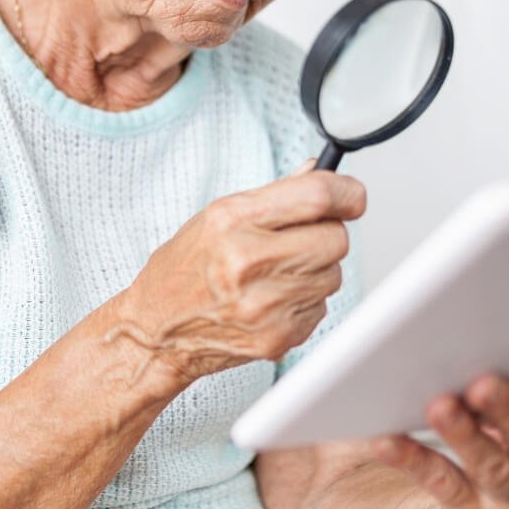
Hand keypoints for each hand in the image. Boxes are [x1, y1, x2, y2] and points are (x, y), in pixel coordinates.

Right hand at [108, 158, 364, 383]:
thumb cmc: (183, 270)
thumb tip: (318, 171)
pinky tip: (272, 299)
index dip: (346, 193)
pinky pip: (321, 307)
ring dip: (316, 269)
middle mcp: (248, 262)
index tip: (352, 196)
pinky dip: (305, 300)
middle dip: (327, 234)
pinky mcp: (278, 337)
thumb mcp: (216, 217)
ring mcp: (265, 305)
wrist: (156, 331)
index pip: (315, 196)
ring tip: (276, 273)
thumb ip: (273, 195)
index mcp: (232, 221)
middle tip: (300, 238)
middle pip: (335, 238)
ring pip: (333, 274)